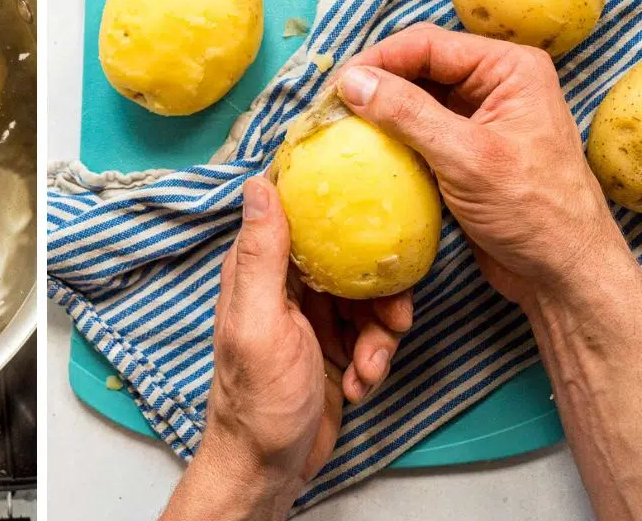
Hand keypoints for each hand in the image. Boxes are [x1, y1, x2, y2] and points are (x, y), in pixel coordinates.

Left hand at [161, 177, 411, 520]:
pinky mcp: (333, 345)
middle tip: (395, 319)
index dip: (336, 207)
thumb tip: (257, 184)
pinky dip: (376, 357)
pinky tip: (363, 383)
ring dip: (381, 332)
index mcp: (258, 268)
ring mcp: (311, 316)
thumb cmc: (257, 400)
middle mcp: (284, 285)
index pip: (297, 214)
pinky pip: (371, 332)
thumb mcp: (260, 321)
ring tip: (371, 366)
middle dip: (379, 288)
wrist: (270, 467)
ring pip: (367, 296)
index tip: (374, 208)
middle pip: (347, 255)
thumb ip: (261, 254)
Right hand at [335, 23, 632, 309]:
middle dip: (373, 84)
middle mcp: (494, 84)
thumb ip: (407, 114)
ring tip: (337, 127)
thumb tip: (350, 81)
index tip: (334, 88)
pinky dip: (388, 138)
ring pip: (413, 99)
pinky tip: (362, 151)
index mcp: (509, 69)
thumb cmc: (533, 212)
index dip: (376, 60)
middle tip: (329, 108)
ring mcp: (478, 118)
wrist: (563, 272)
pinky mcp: (463, 150)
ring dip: (377, 112)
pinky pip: (416, 131)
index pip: (427, 45)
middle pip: (417, 67)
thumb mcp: (466, 157)